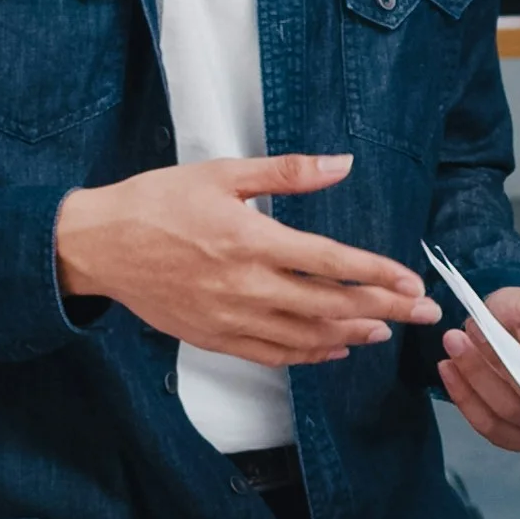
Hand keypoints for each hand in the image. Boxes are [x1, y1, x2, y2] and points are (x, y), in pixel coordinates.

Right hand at [53, 155, 437, 365]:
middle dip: (385, 309)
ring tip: (385, 331)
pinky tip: (333, 348)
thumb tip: (342, 164)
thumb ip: (287, 172)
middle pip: (330, 304)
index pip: (331, 262)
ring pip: (306, 336)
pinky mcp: (214, 338)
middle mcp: (246, 286)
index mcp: (252, 240)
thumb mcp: (222, 173)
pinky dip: (309, 354)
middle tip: (423, 314)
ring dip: (352, 335)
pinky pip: (272, 354)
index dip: (378, 273)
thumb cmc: (156, 203)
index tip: (412, 281)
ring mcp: (230, 318)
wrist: (96, 245)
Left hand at [441, 284, 519, 451]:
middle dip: (483, 372)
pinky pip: (486, 425)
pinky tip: (450, 370)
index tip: (499, 347)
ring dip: (469, 384)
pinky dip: (464, 398)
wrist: (507, 316)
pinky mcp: (509, 428)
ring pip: (499, 419)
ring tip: (453, 346)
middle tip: (458, 337)